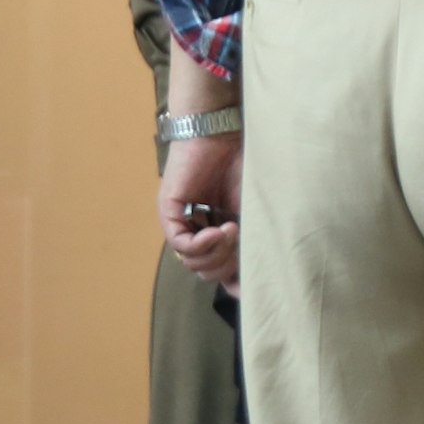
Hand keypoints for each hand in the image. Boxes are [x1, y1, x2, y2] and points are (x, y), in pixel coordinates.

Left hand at [161, 132, 241, 290]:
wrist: (224, 136)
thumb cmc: (244, 168)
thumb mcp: (253, 213)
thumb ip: (250, 243)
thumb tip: (251, 282)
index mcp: (218, 233)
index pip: (219, 272)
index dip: (234, 283)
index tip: (250, 288)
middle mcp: (197, 232)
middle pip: (207, 272)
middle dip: (227, 265)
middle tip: (241, 243)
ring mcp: (182, 223)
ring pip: (192, 263)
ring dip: (216, 253)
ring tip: (232, 230)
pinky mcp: (170, 212)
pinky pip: (181, 245)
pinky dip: (201, 244)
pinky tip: (218, 231)